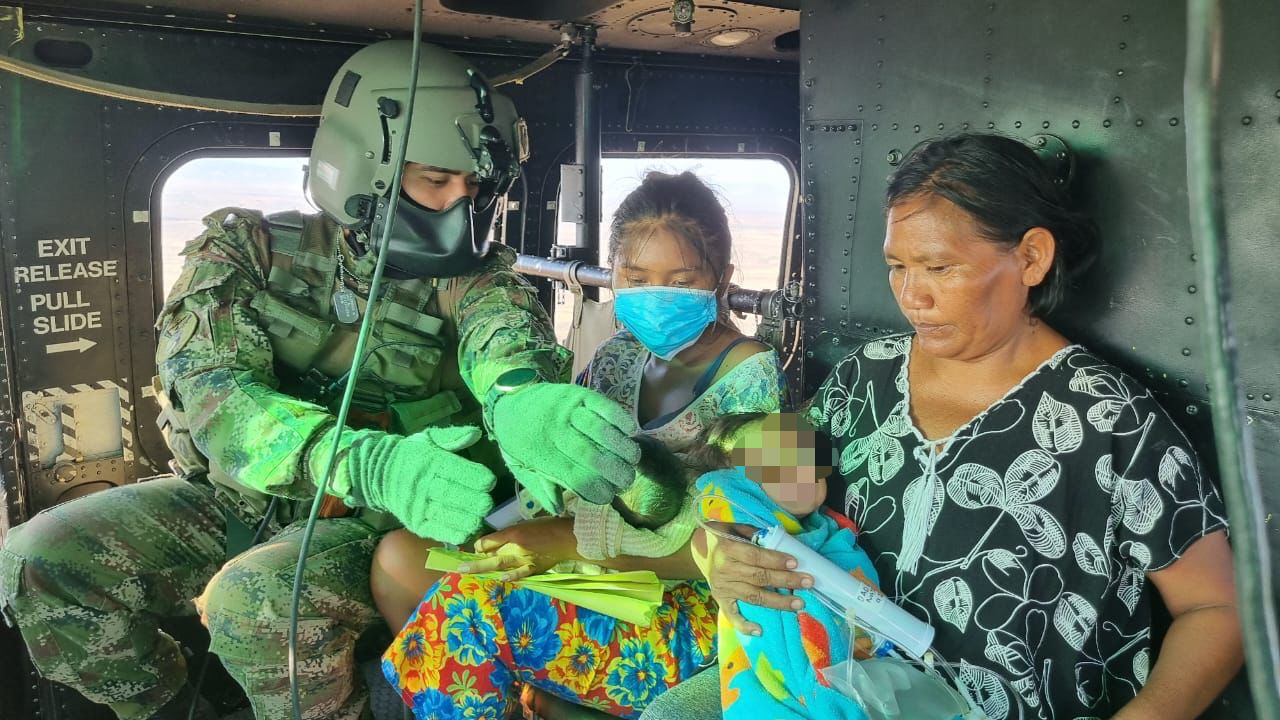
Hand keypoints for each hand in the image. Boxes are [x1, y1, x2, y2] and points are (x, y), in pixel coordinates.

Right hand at [341, 426, 496, 544]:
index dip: (473, 477)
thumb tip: (475, 434)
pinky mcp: (415, 522)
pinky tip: (466, 532)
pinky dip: (452, 533)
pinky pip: (435, 530)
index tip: (489, 482)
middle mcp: (423, 484)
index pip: (453, 470)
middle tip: (488, 504)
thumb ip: (453, 437)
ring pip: (444, 514)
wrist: (379, 474)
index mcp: (429, 461)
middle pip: (450, 494)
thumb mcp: (429, 439)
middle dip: (472, 501)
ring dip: (465, 519)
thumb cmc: (412, 455)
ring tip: (479, 519)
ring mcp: (418, 505)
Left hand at [457, 517, 577, 580]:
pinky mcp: (534, 568)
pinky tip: (501, 578)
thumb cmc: (547, 527)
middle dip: (474, 561)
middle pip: (490, 554)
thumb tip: (495, 544)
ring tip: (468, 572)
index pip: (490, 540)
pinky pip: (520, 573)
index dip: (480, 545)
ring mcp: (524, 558)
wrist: (567, 537)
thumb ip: (510, 534)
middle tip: (460, 568)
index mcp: (514, 532)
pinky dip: (511, 576)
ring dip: (483, 568)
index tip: (478, 549)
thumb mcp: (526, 524)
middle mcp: (516, 545)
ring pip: (499, 564)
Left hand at [492, 383, 639, 511]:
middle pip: (590, 454)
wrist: (507, 401)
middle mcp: (554, 432)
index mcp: (540, 455)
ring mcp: (566, 410)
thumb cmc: (516, 440)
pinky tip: (631, 431)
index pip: (575, 476)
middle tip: (627, 481)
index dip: (595, 488)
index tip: (608, 496)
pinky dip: (619, 417)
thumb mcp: (520, 468)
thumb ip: (540, 488)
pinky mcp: (576, 392)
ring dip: (620, 446)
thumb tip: (559, 509)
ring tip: (633, 459)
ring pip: (599, 429)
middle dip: (614, 470)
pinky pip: (602, 405)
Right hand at [693, 526, 812, 636]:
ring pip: (753, 596)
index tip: (796, 563)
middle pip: (758, 577)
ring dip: (778, 601)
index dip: (776, 560)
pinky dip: (744, 625)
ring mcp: (722, 587)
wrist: (700, 550)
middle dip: (785, 580)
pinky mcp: (720, 599)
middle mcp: (724, 569)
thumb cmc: (724, 537)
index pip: (755, 557)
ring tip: (798, 604)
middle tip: (808, 582)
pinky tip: (760, 631)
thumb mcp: (736, 528)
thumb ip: (756, 534)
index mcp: (727, 548)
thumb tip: (783, 542)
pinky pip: (732, 615)